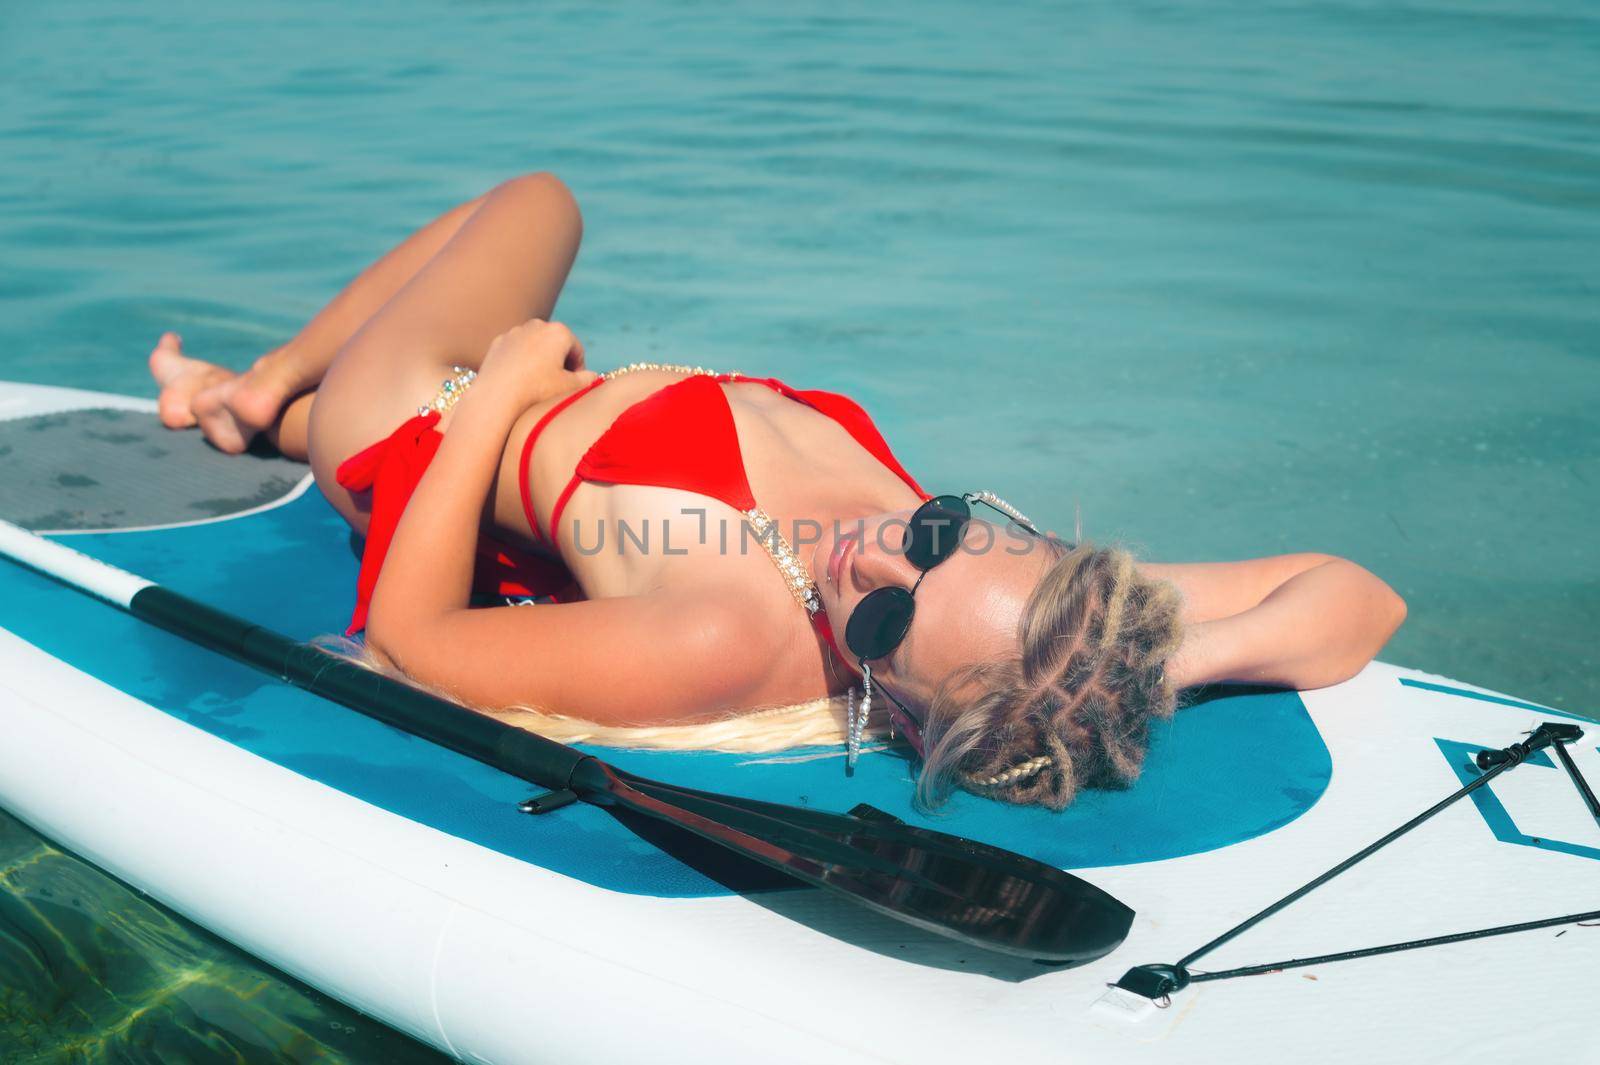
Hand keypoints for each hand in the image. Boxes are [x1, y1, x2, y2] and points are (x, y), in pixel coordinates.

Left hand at [480, 319, 598, 407]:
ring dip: (539, 361)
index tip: (572, 386)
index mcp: (559, 331)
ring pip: (535, 347)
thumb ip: (588, 380)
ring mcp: (515, 332)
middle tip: (555, 386)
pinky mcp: (498, 342)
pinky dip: (520, 363)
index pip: (577, 350)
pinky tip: (518, 381)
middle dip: (558, 363)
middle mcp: (537, 325)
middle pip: (556, 345)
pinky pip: (516, 352)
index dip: (578, 370)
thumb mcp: (570, 388)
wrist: (496, 397)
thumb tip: (592, 376)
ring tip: (536, 385)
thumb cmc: (537, 392)